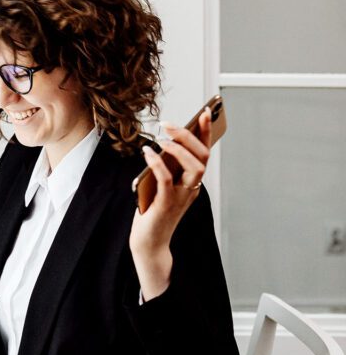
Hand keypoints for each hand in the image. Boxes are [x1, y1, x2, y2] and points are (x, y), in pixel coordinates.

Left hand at [129, 108, 212, 297]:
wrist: (149, 242)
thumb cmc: (153, 212)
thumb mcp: (161, 186)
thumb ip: (165, 168)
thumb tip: (160, 144)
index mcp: (191, 182)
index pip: (204, 153)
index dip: (206, 133)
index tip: (205, 112)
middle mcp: (191, 188)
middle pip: (202, 157)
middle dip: (189, 136)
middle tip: (170, 124)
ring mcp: (181, 197)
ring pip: (193, 168)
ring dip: (179, 149)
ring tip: (162, 136)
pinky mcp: (166, 205)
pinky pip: (166, 180)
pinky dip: (158, 164)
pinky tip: (147, 152)